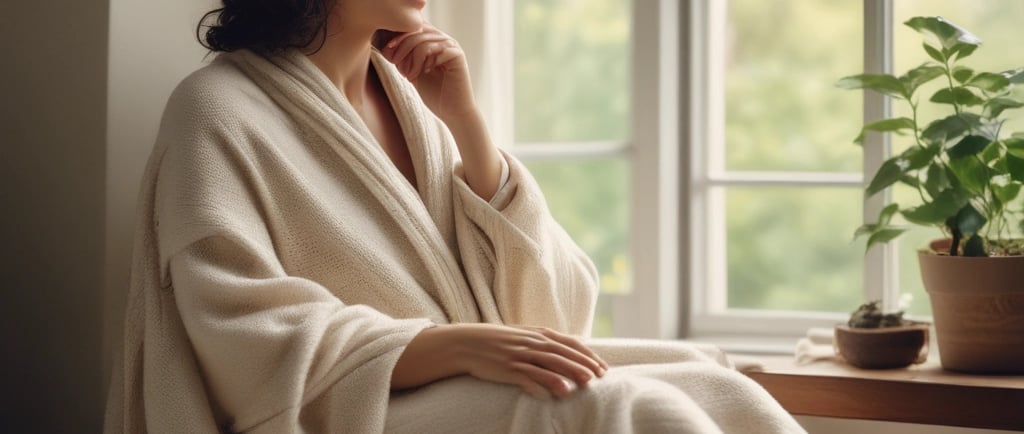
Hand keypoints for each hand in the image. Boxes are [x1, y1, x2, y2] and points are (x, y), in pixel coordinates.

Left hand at [379, 24, 475, 120]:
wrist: (452, 111)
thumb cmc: (433, 93)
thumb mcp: (412, 71)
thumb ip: (403, 57)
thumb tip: (385, 46)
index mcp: (433, 40)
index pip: (413, 27)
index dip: (397, 37)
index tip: (387, 52)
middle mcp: (443, 39)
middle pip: (417, 31)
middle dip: (402, 49)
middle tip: (400, 69)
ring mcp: (451, 46)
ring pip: (423, 41)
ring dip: (412, 60)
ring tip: (410, 75)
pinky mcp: (457, 55)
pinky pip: (436, 50)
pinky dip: (425, 62)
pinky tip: (424, 73)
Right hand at [392, 324, 608, 399]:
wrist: (466, 342)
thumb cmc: (497, 340)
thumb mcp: (523, 335)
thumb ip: (544, 340)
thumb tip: (567, 346)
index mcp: (537, 334)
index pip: (569, 343)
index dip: (587, 354)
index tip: (602, 367)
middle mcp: (531, 343)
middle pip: (563, 353)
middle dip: (583, 364)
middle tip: (600, 376)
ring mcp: (519, 356)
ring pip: (549, 364)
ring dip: (568, 373)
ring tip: (585, 383)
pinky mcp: (506, 369)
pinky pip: (527, 377)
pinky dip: (541, 385)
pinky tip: (554, 393)